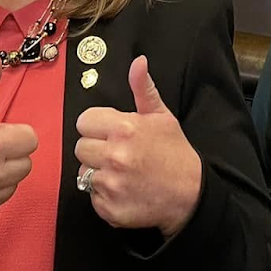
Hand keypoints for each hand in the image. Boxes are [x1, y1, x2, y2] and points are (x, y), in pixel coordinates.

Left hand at [74, 55, 202, 240]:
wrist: (190, 195)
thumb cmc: (174, 153)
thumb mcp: (161, 116)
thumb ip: (143, 88)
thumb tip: (138, 62)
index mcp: (124, 129)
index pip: (84, 121)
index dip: (97, 126)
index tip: (110, 132)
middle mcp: (115, 156)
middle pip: (80, 147)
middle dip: (96, 149)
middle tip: (118, 152)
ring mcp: (111, 184)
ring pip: (84, 172)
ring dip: (99, 172)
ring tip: (122, 171)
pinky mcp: (109, 209)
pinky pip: (92, 196)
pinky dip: (104, 195)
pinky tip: (123, 189)